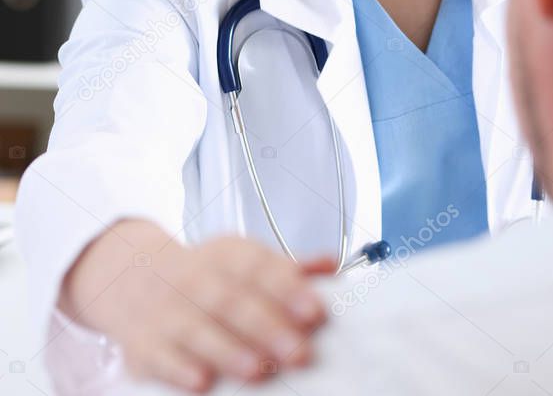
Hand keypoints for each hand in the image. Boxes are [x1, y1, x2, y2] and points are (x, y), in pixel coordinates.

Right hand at [61, 222, 335, 392]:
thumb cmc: (205, 275)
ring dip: (228, 350)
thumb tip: (332, 266)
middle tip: (299, 353)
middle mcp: (195, 278)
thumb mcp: (243, 262)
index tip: (316, 311)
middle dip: (267, 326)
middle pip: (232, 300)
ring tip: (258, 370)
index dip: (288, 288)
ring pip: (198, 328)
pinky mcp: (144, 344)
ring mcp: (167, 311)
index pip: (259, 267)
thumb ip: (287, 269)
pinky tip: (202, 383)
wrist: (133, 277)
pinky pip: (160, 356)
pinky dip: (179, 369)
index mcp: (227, 255)